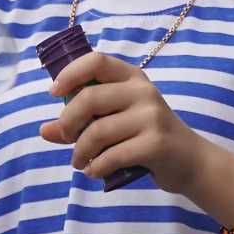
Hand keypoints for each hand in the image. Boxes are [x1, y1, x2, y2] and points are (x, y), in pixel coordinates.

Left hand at [38, 51, 203, 194]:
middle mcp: (142, 91)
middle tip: (66, 138)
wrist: (190, 160)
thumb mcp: (116, 120)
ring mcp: (151, 116)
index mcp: (131, 77)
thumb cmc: (145, 135)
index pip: (96, 61)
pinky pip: (113, 155)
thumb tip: (43, 130)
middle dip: (67, 122)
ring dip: (79, 151)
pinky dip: (96, 167)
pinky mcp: (156, 143)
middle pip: (89, 98)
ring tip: (79, 162)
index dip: (70, 74)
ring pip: (98, 131)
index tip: (54, 93)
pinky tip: (93, 172)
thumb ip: (80, 122)